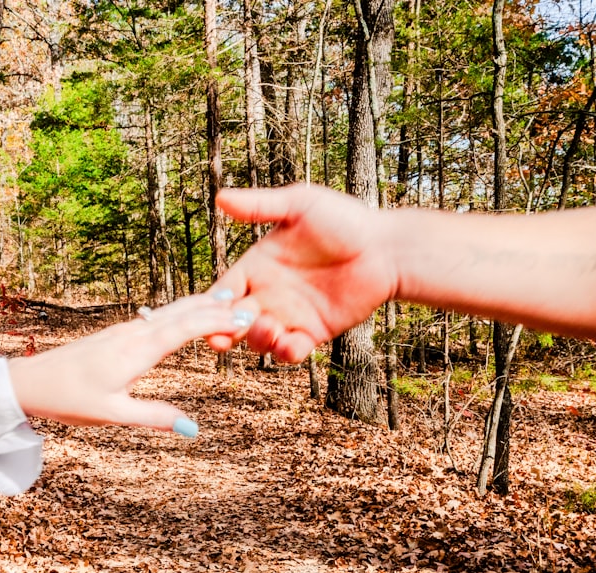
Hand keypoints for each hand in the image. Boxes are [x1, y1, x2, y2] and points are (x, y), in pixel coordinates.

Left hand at [8, 293, 254, 434]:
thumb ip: (154, 419)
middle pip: (182, 312)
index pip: (185, 328)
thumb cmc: (68, 399)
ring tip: (227, 300)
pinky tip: (188, 314)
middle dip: (216, 307)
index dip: (217, 321)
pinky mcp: (118, 334)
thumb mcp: (113, 415)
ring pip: (170, 311)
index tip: (245, 318)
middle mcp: (134, 333)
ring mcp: (125, 330)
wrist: (31, 382)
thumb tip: (193, 428)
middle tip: (249, 306)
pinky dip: (182, 313)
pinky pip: (159, 318)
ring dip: (200, 306)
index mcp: (136, 351)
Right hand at [207, 184, 398, 362]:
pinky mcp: (314, 332)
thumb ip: (260, 206)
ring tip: (268, 327)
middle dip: (223, 331)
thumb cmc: (345, 220)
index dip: (211, 305)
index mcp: (258, 266)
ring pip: (259, 339)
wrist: (387, 249)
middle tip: (223, 334)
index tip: (208, 313)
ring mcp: (291, 315)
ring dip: (256, 340)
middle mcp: (269, 294)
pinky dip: (286, 352)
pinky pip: (292, 350)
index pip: (224, 291)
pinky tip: (291, 343)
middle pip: (233, 321)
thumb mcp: (300, 205)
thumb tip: (220, 197)